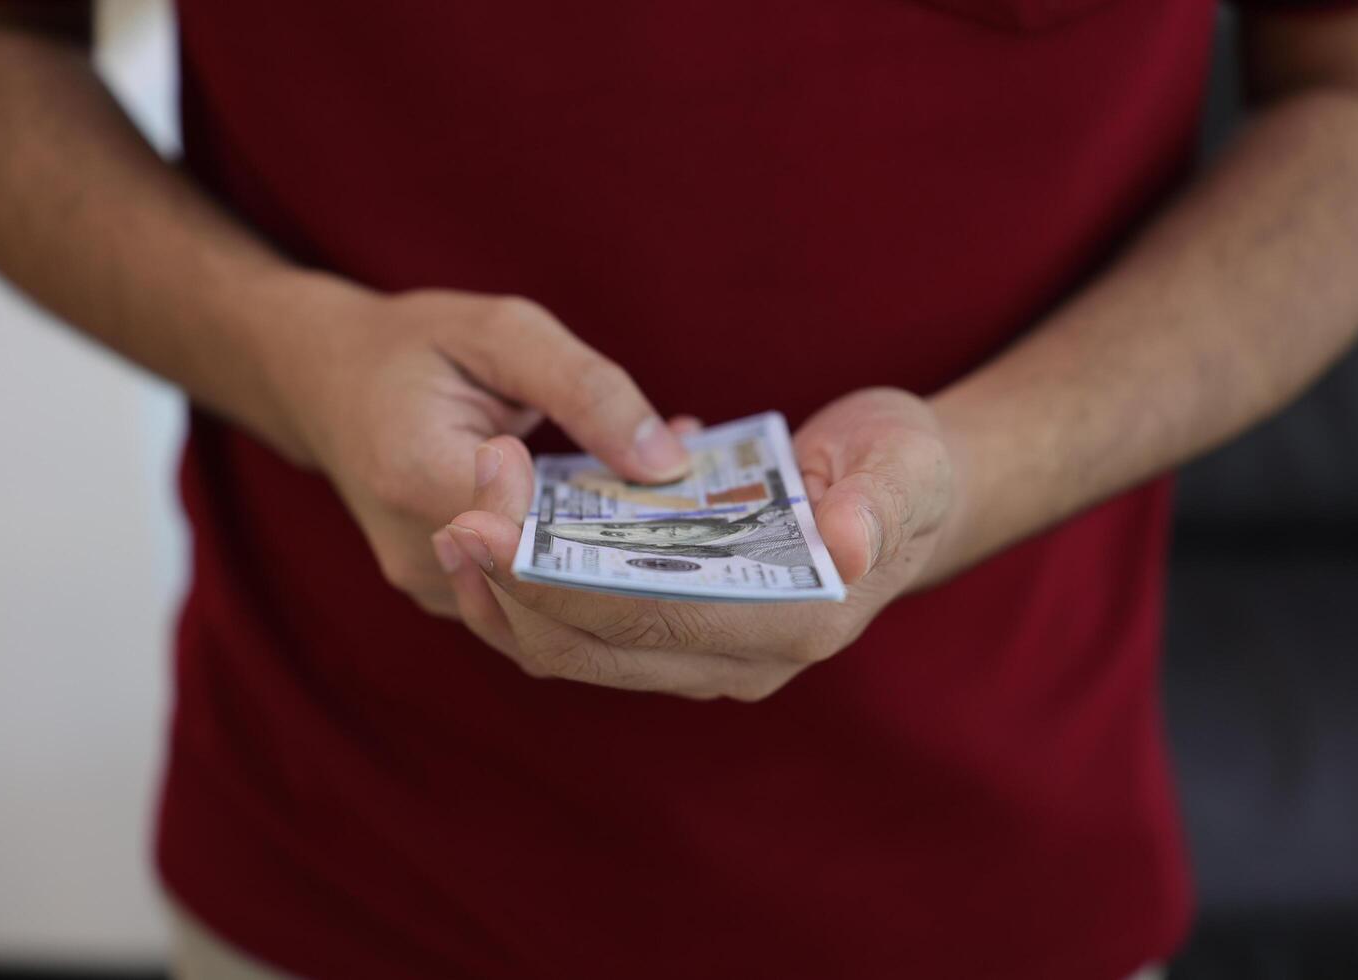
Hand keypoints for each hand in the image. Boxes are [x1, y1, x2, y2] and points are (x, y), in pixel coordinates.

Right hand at [270, 283, 692, 616]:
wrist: (327, 382)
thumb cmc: (415, 346)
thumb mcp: (502, 330)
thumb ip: (585, 389)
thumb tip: (666, 463)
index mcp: (418, 478)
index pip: (543, 539)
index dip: (624, 527)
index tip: (684, 487)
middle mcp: (421, 556)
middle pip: (556, 592)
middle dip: (641, 552)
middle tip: (710, 504)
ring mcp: (434, 589)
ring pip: (552, 612)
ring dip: (620, 564)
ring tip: (681, 500)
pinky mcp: (453, 598)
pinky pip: (535, 605)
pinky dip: (589, 569)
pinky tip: (635, 516)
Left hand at [433, 387, 952, 698]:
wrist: (899, 489)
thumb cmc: (902, 467)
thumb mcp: (906, 464)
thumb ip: (879, 503)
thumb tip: (843, 540)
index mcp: (798, 623)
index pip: (655, 618)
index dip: (562, 581)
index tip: (486, 524)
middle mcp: (747, 660)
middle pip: (600, 648)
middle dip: (515, 592)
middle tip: (451, 521)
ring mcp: (711, 657)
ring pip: (582, 654)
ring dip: (510, 602)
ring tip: (456, 530)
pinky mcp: (682, 636)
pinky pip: (590, 637)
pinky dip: (535, 597)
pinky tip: (500, 536)